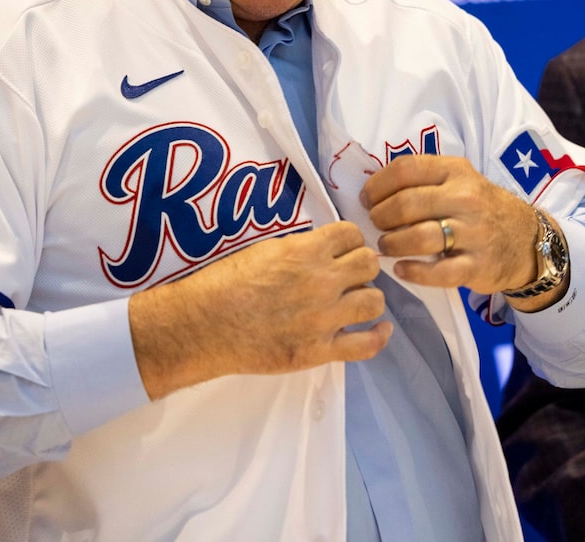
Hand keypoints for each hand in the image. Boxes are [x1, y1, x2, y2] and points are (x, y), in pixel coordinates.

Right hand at [128, 221, 389, 399]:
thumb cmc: (225, 282)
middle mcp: (322, 281)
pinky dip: (378, 336)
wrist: (204, 325)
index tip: (343, 250)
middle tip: (348, 276)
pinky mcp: (319, 350)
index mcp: (306, 251)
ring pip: (374, 301)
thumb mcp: (265, 249)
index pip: (351, 234)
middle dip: (361, 267)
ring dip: (367, 299)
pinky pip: (366, 345)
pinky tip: (380, 330)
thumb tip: (324, 250)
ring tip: (354, 302)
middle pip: (369, 264)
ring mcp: (324, 318)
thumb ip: (300, 249)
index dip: (349, 241)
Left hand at [361, 155, 556, 303]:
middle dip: (381, 217)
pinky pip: (437, 272)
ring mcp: (474, 233)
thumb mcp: (461, 181)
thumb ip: (425, 181)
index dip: (378, 185)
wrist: (527, 240)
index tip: (367, 199)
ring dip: (392, 244)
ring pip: (419, 237)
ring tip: (385, 247)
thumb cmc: (482, 208)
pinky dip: (413, 272)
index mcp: (456, 171)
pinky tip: (402, 269)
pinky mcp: (477, 266)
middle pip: (407, 204)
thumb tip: (375, 191)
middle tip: (375, 225)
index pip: (406, 169)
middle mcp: (466, 198)